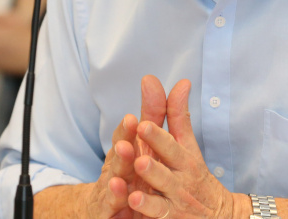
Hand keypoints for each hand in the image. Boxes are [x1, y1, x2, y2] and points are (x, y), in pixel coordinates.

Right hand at [83, 75, 168, 217]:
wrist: (105, 209)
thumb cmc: (130, 172)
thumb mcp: (146, 143)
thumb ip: (159, 114)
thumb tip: (183, 82)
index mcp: (129, 150)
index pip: (127, 134)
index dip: (129, 127)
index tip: (134, 116)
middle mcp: (119, 166)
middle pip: (121, 152)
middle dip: (125, 138)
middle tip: (131, 123)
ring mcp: (112, 188)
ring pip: (116, 176)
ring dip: (119, 165)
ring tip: (124, 156)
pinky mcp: (109, 209)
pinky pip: (112, 204)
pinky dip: (114, 197)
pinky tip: (118, 189)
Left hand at [129, 79, 236, 218]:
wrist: (219, 217)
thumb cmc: (195, 176)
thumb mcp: (189, 147)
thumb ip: (179, 116)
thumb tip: (182, 82)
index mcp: (184, 159)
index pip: (172, 145)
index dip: (157, 136)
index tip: (142, 124)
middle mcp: (181, 180)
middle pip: (167, 169)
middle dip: (154, 158)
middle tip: (139, 145)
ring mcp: (176, 203)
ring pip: (162, 196)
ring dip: (150, 187)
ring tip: (136, 177)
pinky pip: (159, 216)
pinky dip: (148, 211)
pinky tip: (133, 203)